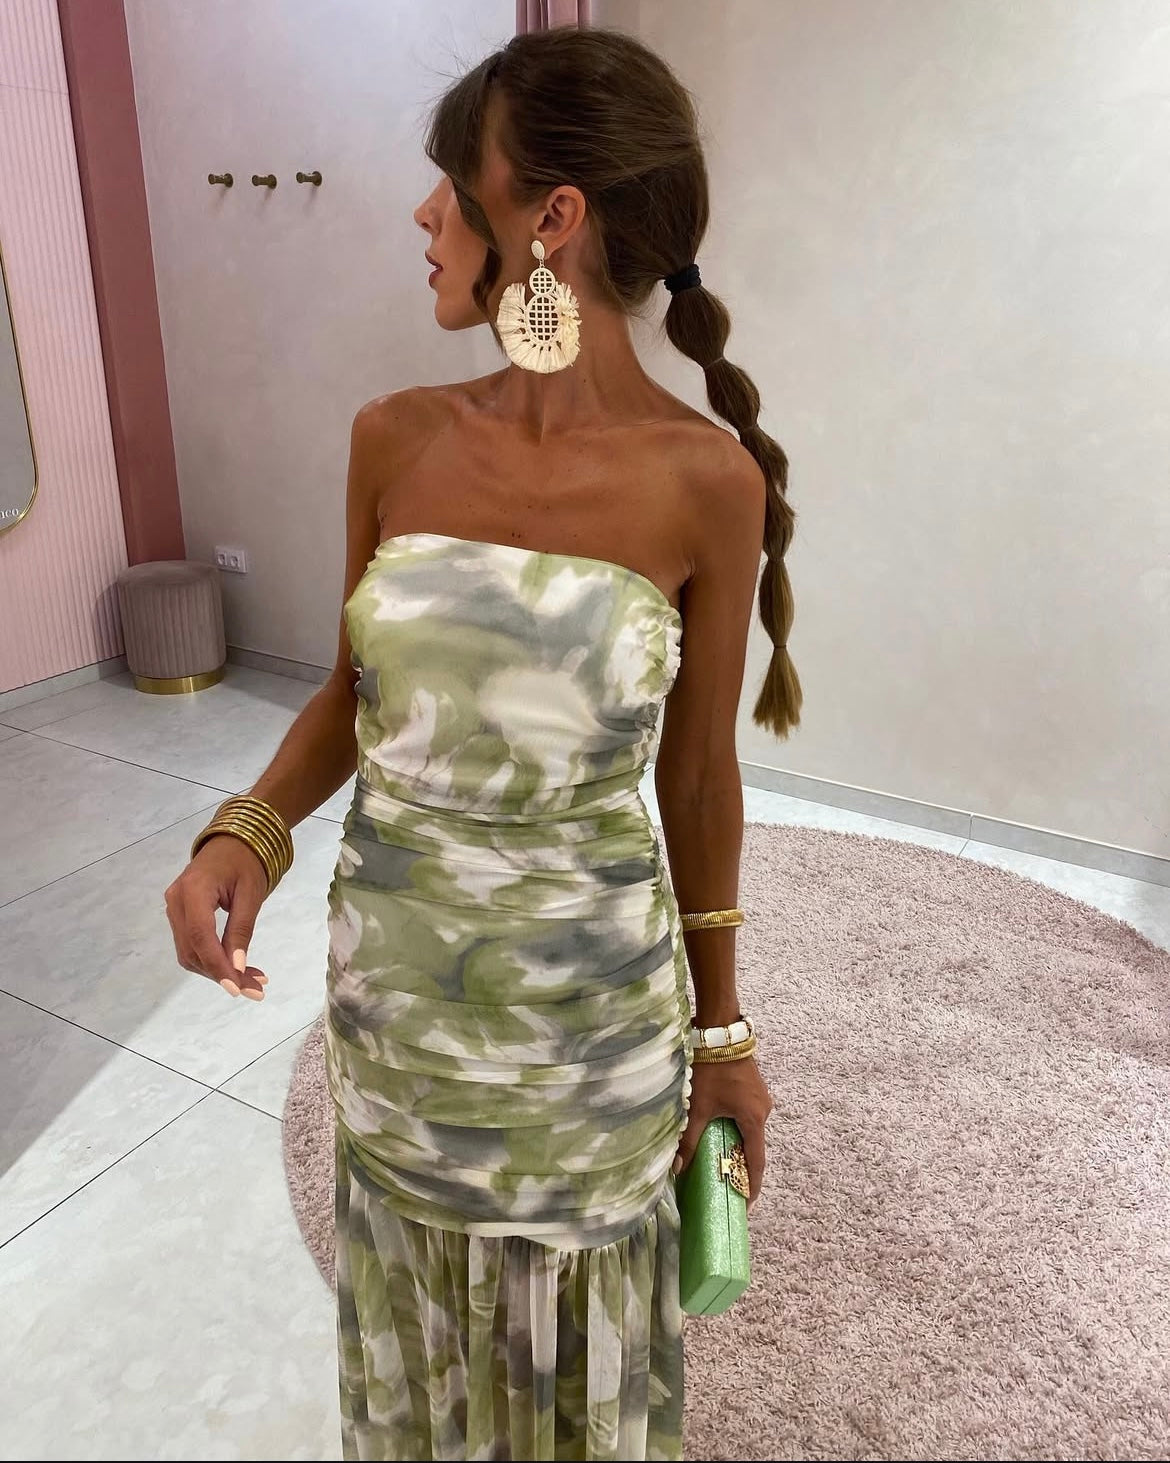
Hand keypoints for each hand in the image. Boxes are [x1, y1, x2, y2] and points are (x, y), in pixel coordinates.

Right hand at [164, 834, 270, 999]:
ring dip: (218, 970)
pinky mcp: (179, 915)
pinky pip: (192, 944)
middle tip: (257, 989)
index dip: (217, 966)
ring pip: (190, 952)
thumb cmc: (246, 862)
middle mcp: (176, 901)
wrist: (232, 842)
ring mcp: (174, 908)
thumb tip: (236, 968)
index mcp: (193, 890)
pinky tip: (237, 968)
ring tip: (253, 981)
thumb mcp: (251, 895)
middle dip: (222, 973)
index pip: (201, 936)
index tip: (237, 989)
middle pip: (193, 950)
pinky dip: (213, 959)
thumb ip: (241, 930)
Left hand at [672, 1053, 773, 1207]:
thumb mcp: (698, 1108)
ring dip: (738, 1145)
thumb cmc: (710, 1071)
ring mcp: (760, 1098)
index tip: (747, 1205)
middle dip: (742, 1166)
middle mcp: (763, 1110)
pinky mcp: (753, 1087)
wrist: (719, 1032)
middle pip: (754, 1146)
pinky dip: (736, 1128)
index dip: (752, 1185)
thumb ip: (689, 1140)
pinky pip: (747, 1116)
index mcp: (754, 1120)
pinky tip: (721, 1132)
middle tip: (729, 1185)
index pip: (757, 1162)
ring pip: (750, 1130)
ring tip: (722, 1161)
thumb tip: (677, 1168)